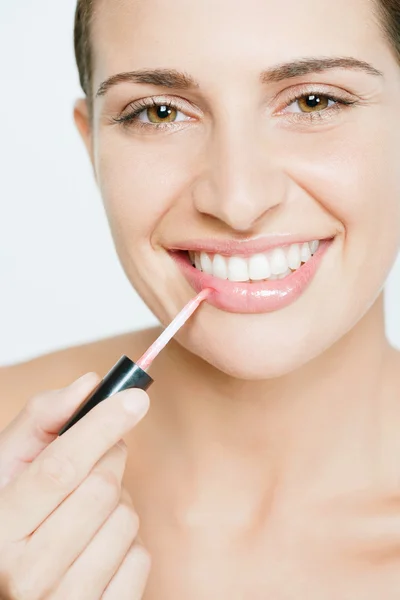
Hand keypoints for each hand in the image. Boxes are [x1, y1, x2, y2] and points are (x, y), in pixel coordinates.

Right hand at [0, 373, 150, 598]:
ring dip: (119, 501)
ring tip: (90, 509)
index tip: (135, 398)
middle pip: (101, 488)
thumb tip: (89, 384)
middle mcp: (27, 575)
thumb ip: (41, 419)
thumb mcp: (7, 467)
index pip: (59, 469)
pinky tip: (100, 544)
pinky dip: (128, 541)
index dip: (101, 426)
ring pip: (127, 520)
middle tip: (98, 460)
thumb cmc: (12, 519)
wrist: (13, 585)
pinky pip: (141, 557)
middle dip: (109, 460)